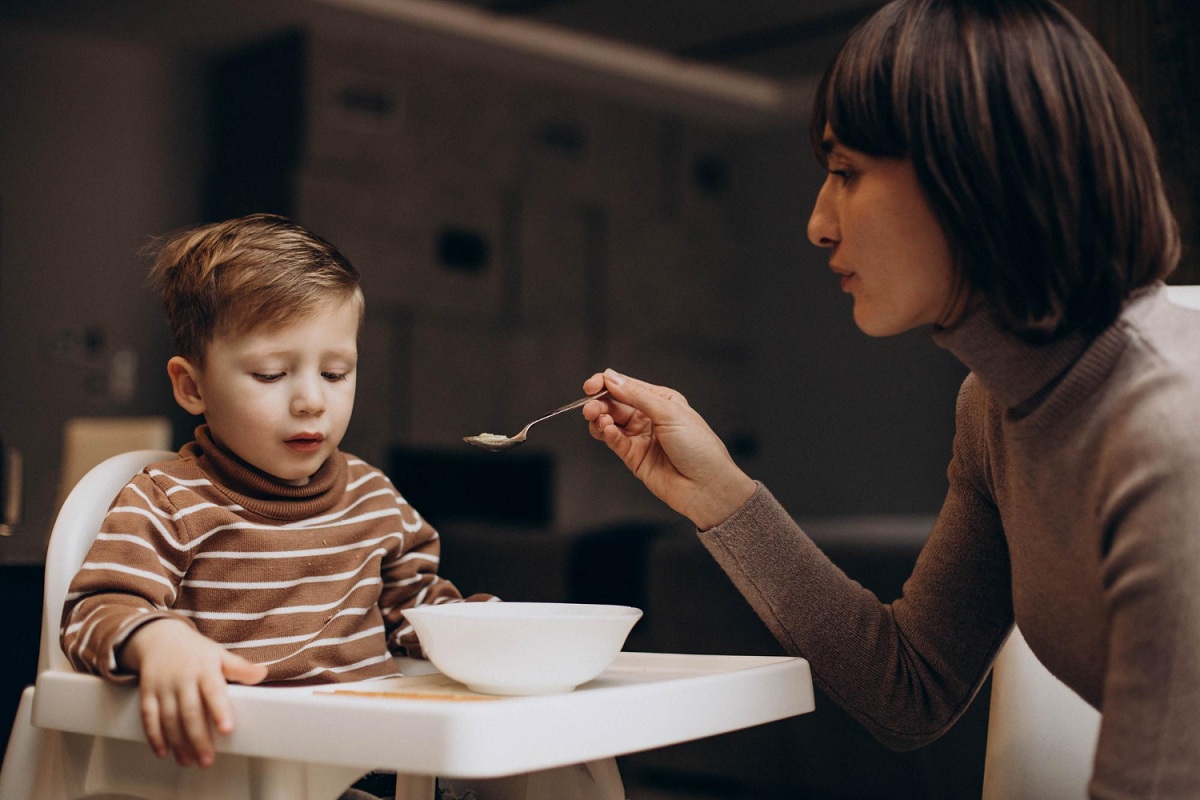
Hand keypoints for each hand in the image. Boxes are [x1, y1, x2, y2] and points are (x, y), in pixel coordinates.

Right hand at [118, 618, 268, 766]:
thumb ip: (240, 668)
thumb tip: (263, 674)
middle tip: (207, 760)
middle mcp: (182, 679)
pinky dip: (154, 736)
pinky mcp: (147, 694)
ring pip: (169, 719)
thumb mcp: (219, 655)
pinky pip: (148, 717)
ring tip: (188, 761)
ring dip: (178, 743)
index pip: (213, 691)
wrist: (160, 638)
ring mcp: (163, 687)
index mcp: (204, 669)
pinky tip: (163, 752)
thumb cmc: (195, 652)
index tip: (227, 729)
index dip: (220, 710)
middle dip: (198, 738)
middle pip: (190, 712)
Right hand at [583, 369, 755, 529]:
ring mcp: (640, 437)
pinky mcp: (633, 457)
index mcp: (661, 400)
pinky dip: (607, 434)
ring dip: (599, 419)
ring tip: (598, 420)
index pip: (627, 386)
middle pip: (614, 403)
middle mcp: (648, 416)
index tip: (591, 386)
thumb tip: (611, 378)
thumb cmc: (699, 447)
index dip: (606, 383)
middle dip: (599, 403)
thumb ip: (637, 396)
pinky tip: (608, 432)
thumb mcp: (669, 413)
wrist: (706, 486)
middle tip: (590, 408)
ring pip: (610, 422)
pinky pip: (614, 441)